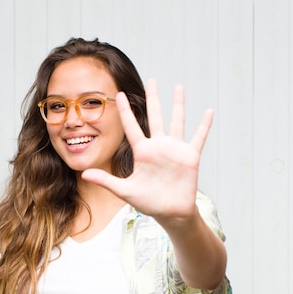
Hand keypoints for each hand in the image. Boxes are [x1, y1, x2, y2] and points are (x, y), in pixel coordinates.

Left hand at [82, 79, 212, 220]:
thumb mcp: (124, 191)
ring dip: (178, 104)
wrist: (170, 213)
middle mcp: (158, 146)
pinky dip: (204, 125)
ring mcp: (175, 149)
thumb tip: (84, 174)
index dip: (125, 111)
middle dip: (153, 98)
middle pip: (155, 116)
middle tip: (151, 80)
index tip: (120, 94)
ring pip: (177, 121)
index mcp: (142, 151)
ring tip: (178, 87)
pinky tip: (209, 112)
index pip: (131, 126)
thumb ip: (106, 181)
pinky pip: (199, 137)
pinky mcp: (190, 156)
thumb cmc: (148, 202)